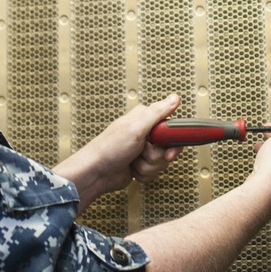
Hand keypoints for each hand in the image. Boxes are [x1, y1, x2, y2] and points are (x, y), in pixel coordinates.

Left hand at [53, 94, 182, 211]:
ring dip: (147, 166)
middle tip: (143, 153)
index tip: (167, 149)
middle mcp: (146, 133)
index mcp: (145, 118)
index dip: (172, 141)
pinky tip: (132, 169)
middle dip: (156, 156)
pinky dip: (144, 173)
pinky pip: (155, 171)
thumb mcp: (135, 128)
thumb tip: (175, 98)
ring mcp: (144, 150)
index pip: (172, 127)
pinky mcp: (142, 164)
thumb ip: (156, 113)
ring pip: (162, 162)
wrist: (96, 173)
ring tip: (133, 161)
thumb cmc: (109, 149)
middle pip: (169, 147)